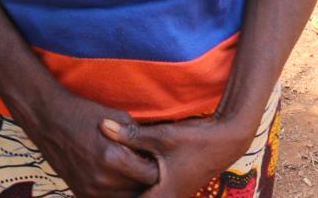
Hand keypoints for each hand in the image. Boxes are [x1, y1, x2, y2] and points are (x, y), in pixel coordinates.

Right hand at [16, 88, 159, 197]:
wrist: (49, 120)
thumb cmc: (85, 115)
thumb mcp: (118, 118)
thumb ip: (139, 138)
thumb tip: (158, 152)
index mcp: (113, 159)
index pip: (151, 175)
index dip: (156, 166)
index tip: (155, 157)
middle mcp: (101, 180)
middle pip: (140, 190)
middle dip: (145, 178)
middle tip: (144, 164)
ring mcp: (90, 190)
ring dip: (132, 188)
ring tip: (131, 171)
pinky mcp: (82, 194)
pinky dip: (115, 192)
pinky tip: (116, 177)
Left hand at [99, 113, 255, 197]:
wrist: (228, 140)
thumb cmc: (196, 139)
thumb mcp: (162, 136)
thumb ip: (131, 135)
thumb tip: (102, 126)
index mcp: (162, 196)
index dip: (109, 193)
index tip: (90, 187)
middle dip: (115, 191)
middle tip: (92, 183)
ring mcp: (172, 196)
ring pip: (141, 196)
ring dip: (126, 190)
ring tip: (103, 181)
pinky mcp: (174, 188)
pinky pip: (149, 193)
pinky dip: (136, 187)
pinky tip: (124, 176)